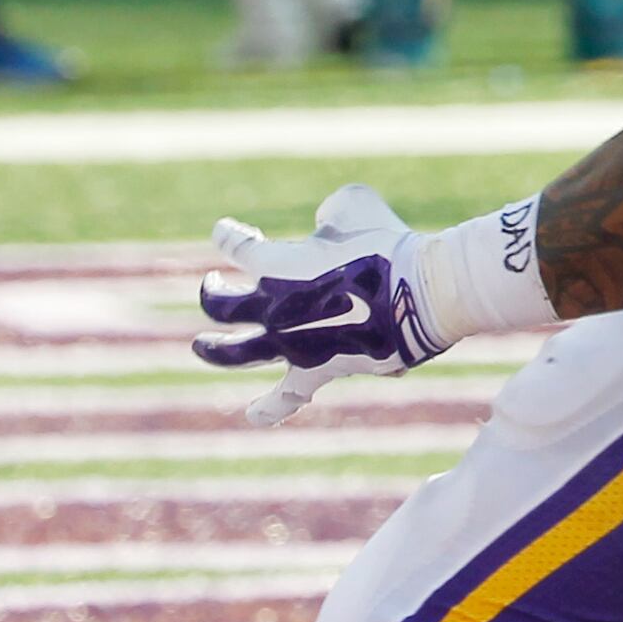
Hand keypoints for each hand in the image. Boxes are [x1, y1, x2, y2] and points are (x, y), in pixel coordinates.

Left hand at [195, 184, 457, 423]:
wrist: (420, 292)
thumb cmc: (389, 241)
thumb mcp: (354, 206)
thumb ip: (330, 214)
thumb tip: (326, 230)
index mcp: (271, 262)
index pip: (234, 245)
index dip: (227, 236)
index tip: (225, 232)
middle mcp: (270, 307)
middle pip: (219, 305)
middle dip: (212, 293)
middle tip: (212, 286)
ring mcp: (289, 344)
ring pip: (234, 354)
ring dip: (214, 349)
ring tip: (201, 346)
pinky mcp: (317, 372)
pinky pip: (286, 397)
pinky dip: (269, 408)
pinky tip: (253, 415)